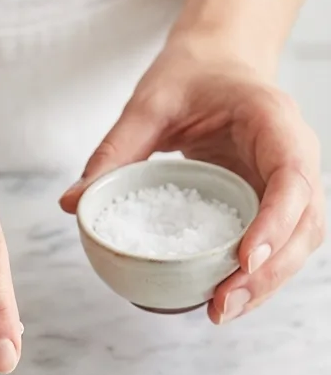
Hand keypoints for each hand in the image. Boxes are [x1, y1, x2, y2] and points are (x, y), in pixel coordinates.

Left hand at [60, 44, 324, 323]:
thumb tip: (70, 204)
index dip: (274, 222)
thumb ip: (114, 151)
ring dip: (268, 282)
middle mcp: (294, 153)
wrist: (215, 63)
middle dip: (270, 270)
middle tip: (223, 306)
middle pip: (305, 221)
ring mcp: (289, 182)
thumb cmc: (189, 77)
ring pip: (300, 240)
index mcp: (273, 121)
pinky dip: (258, 274)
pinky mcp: (273, 201)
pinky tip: (225, 299)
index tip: (245, 259)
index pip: (291, 177)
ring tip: (222, 311)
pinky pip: (279, 242)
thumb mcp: (147, 105)